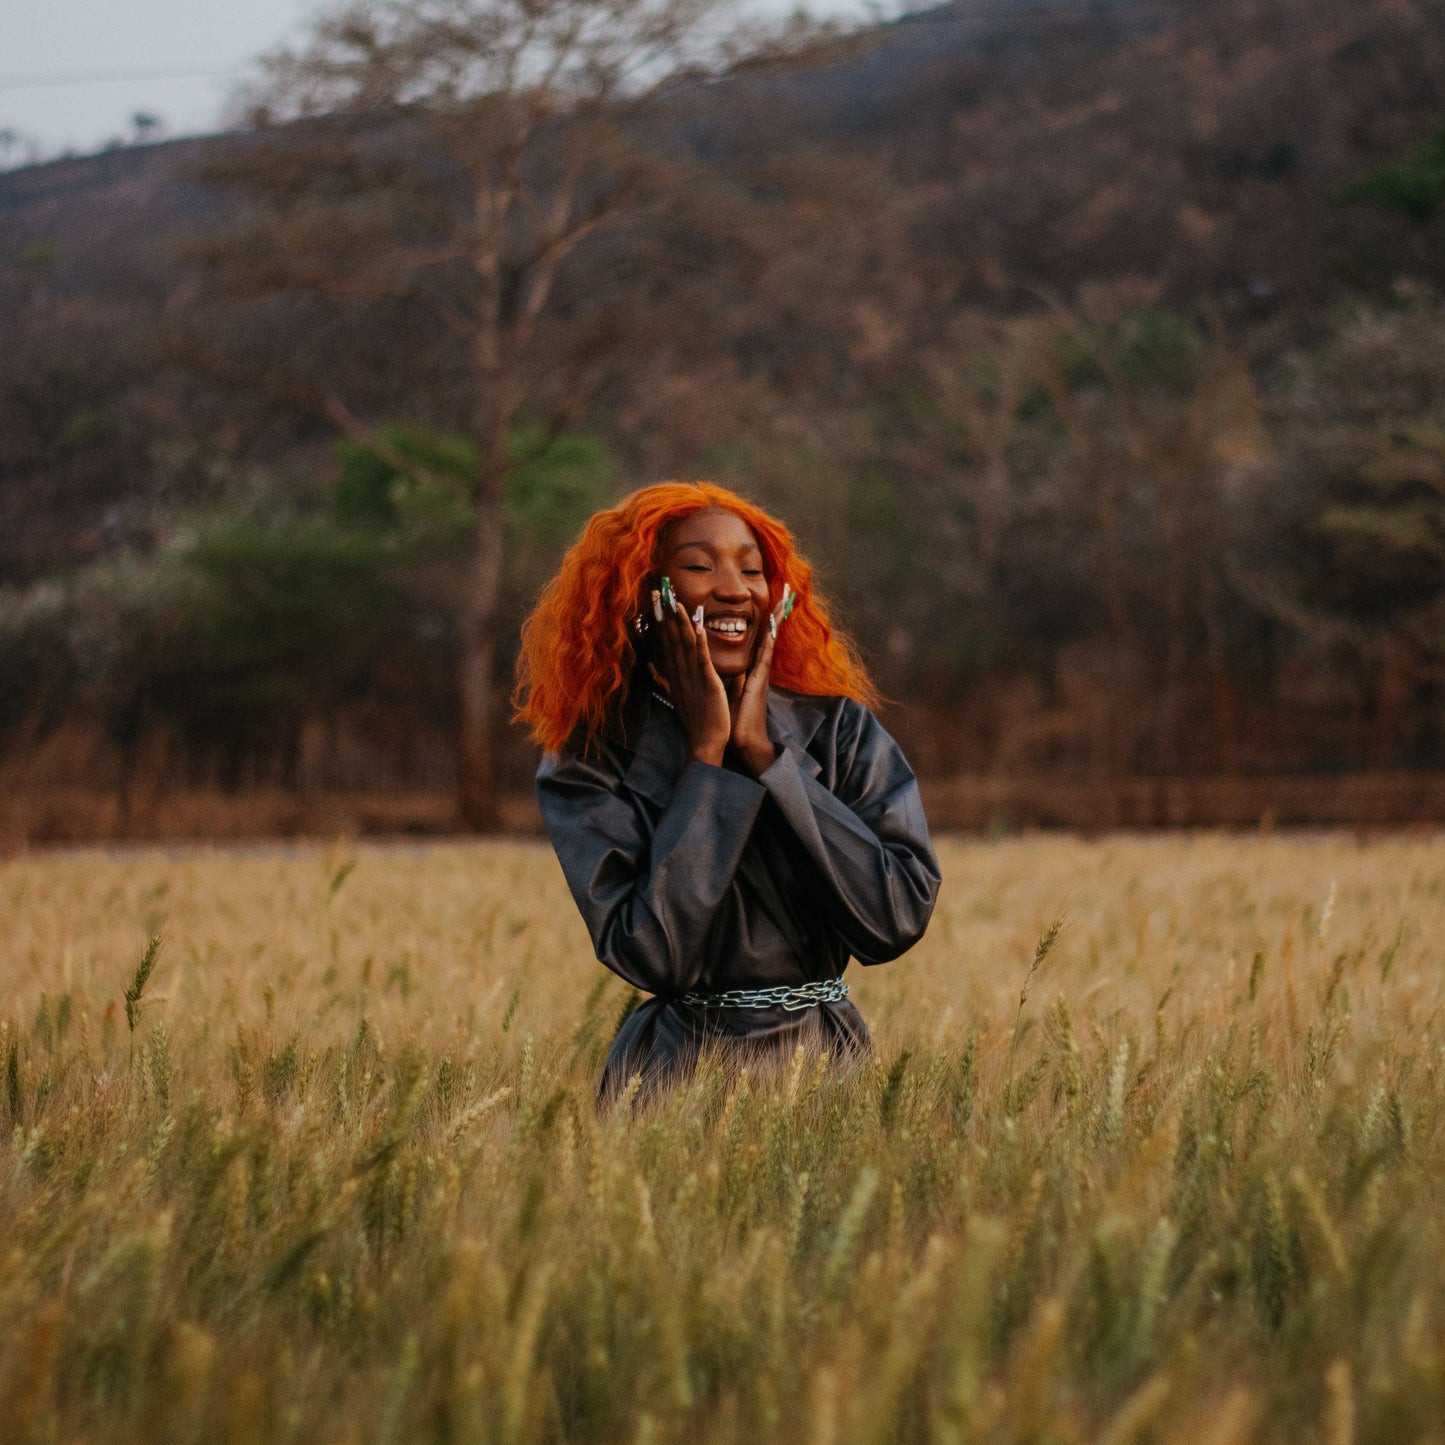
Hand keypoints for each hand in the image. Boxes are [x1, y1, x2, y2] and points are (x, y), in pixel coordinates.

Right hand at [650, 583, 731, 766]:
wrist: (705, 742)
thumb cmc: (696, 720)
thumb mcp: (676, 695)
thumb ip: (665, 679)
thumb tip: (651, 667)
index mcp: (675, 674)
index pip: (665, 642)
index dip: (659, 621)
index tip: (654, 602)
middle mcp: (680, 673)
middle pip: (670, 638)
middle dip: (664, 614)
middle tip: (657, 592)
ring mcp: (693, 677)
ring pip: (684, 644)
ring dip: (679, 622)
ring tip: (674, 601)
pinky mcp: (708, 683)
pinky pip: (702, 659)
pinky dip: (699, 643)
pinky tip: (698, 626)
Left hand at [727, 584, 791, 777]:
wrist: (742, 740)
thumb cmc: (733, 719)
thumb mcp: (726, 691)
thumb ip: (726, 677)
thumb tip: (720, 665)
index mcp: (751, 669)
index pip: (758, 638)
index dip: (764, 620)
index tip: (771, 601)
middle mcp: (759, 667)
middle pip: (769, 634)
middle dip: (778, 612)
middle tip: (788, 589)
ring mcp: (762, 673)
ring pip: (770, 639)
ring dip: (777, 619)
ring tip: (785, 598)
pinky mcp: (760, 680)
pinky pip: (765, 654)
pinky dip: (769, 638)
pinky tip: (772, 623)